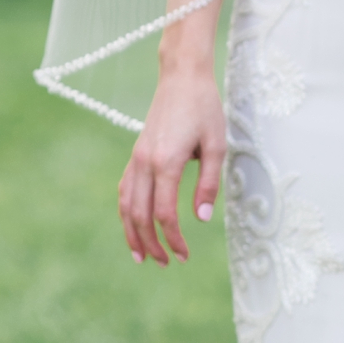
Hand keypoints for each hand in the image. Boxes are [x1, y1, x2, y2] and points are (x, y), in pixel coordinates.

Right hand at [120, 64, 225, 264]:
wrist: (182, 78)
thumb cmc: (205, 110)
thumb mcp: (217, 146)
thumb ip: (209, 184)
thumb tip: (201, 219)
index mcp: (166, 163)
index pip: (163, 213)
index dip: (173, 238)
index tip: (185, 255)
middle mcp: (144, 162)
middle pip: (139, 214)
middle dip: (149, 243)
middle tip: (164, 264)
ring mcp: (136, 158)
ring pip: (126, 203)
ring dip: (131, 231)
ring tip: (141, 255)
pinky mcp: (137, 153)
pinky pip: (125, 188)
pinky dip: (127, 210)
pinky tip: (133, 223)